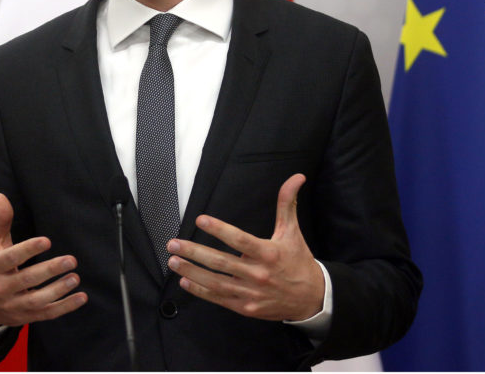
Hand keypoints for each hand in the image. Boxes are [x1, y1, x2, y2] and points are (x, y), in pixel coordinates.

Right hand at [0, 193, 87, 327]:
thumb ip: (1, 220)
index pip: (10, 258)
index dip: (28, 250)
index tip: (47, 240)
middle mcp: (2, 288)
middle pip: (27, 280)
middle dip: (49, 270)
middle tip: (71, 260)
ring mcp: (14, 305)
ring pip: (36, 300)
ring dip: (58, 290)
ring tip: (75, 277)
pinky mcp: (25, 317)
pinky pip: (46, 314)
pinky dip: (64, 308)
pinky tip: (81, 297)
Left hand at [166, 174, 323, 320]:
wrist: (311, 298)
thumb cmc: (298, 261)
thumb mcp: (292, 231)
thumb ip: (287, 203)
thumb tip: (296, 177)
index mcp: (268, 254)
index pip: (239, 240)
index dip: (219, 229)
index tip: (200, 219)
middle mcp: (258, 274)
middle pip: (221, 262)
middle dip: (194, 252)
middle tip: (173, 243)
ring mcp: (250, 293)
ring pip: (216, 282)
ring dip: (192, 272)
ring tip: (173, 261)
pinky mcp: (246, 307)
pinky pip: (219, 299)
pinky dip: (201, 291)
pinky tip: (185, 281)